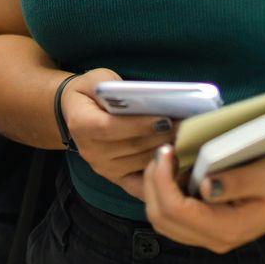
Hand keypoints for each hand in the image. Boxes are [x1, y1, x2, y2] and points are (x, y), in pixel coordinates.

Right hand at [60, 69, 178, 199]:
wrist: (75, 112)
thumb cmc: (90, 93)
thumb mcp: (97, 79)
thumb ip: (115, 86)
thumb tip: (145, 95)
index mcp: (82, 125)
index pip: (112, 127)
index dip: (140, 125)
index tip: (166, 118)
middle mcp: (91, 151)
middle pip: (133, 147)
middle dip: (163, 136)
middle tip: (189, 126)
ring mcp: (104, 168)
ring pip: (142, 163)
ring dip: (167, 151)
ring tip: (189, 138)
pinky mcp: (115, 179)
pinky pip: (142, 184)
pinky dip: (162, 175)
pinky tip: (181, 163)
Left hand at [140, 145, 264, 253]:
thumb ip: (234, 181)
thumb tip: (202, 186)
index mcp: (228, 228)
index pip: (176, 211)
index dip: (161, 181)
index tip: (165, 151)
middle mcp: (217, 239)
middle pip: (163, 220)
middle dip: (152, 185)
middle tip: (161, 152)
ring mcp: (214, 235)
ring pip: (165, 222)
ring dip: (156, 191)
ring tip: (164, 160)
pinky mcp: (214, 226)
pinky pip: (177, 218)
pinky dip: (166, 195)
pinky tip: (174, 173)